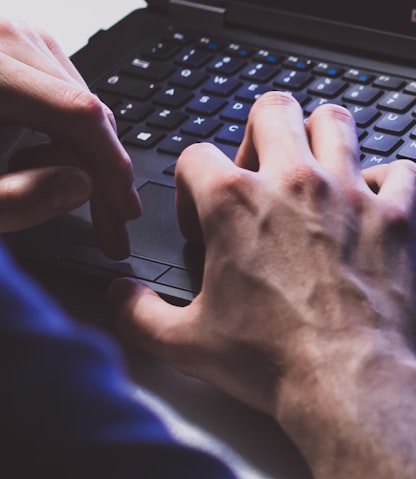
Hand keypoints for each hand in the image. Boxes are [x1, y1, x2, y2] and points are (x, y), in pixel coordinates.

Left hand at [0, 19, 140, 257]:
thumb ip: (14, 199)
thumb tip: (80, 186)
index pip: (78, 114)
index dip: (111, 167)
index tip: (123, 212)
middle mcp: (3, 36)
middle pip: (85, 109)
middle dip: (101, 172)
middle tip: (109, 227)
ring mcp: (11, 33)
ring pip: (79, 102)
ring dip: (81, 155)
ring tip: (48, 189)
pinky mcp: (13, 43)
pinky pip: (61, 92)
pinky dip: (62, 134)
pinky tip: (37, 161)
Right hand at [108, 93, 415, 478]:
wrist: (348, 381)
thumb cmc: (274, 362)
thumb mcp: (184, 342)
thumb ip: (139, 312)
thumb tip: (121, 296)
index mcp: (233, 203)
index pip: (196, 154)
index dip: (190, 185)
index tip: (202, 221)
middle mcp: (293, 183)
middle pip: (273, 109)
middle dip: (261, 131)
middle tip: (262, 170)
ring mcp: (349, 194)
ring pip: (338, 121)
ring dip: (325, 136)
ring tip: (318, 166)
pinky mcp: (396, 216)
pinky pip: (404, 170)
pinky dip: (392, 180)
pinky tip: (378, 200)